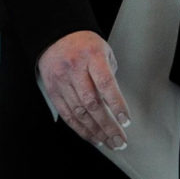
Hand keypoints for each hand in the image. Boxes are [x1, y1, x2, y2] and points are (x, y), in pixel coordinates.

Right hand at [37, 30, 130, 150]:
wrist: (55, 35)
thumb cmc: (84, 44)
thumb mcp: (103, 50)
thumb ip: (110, 75)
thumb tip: (116, 104)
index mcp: (91, 56)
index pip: (105, 83)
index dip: (116, 104)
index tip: (126, 121)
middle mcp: (74, 69)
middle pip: (92, 103)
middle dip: (108, 126)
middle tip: (121, 141)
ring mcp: (61, 80)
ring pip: (79, 112)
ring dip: (96, 132)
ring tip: (110, 143)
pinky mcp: (52, 90)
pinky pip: (67, 114)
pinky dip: (81, 129)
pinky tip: (93, 137)